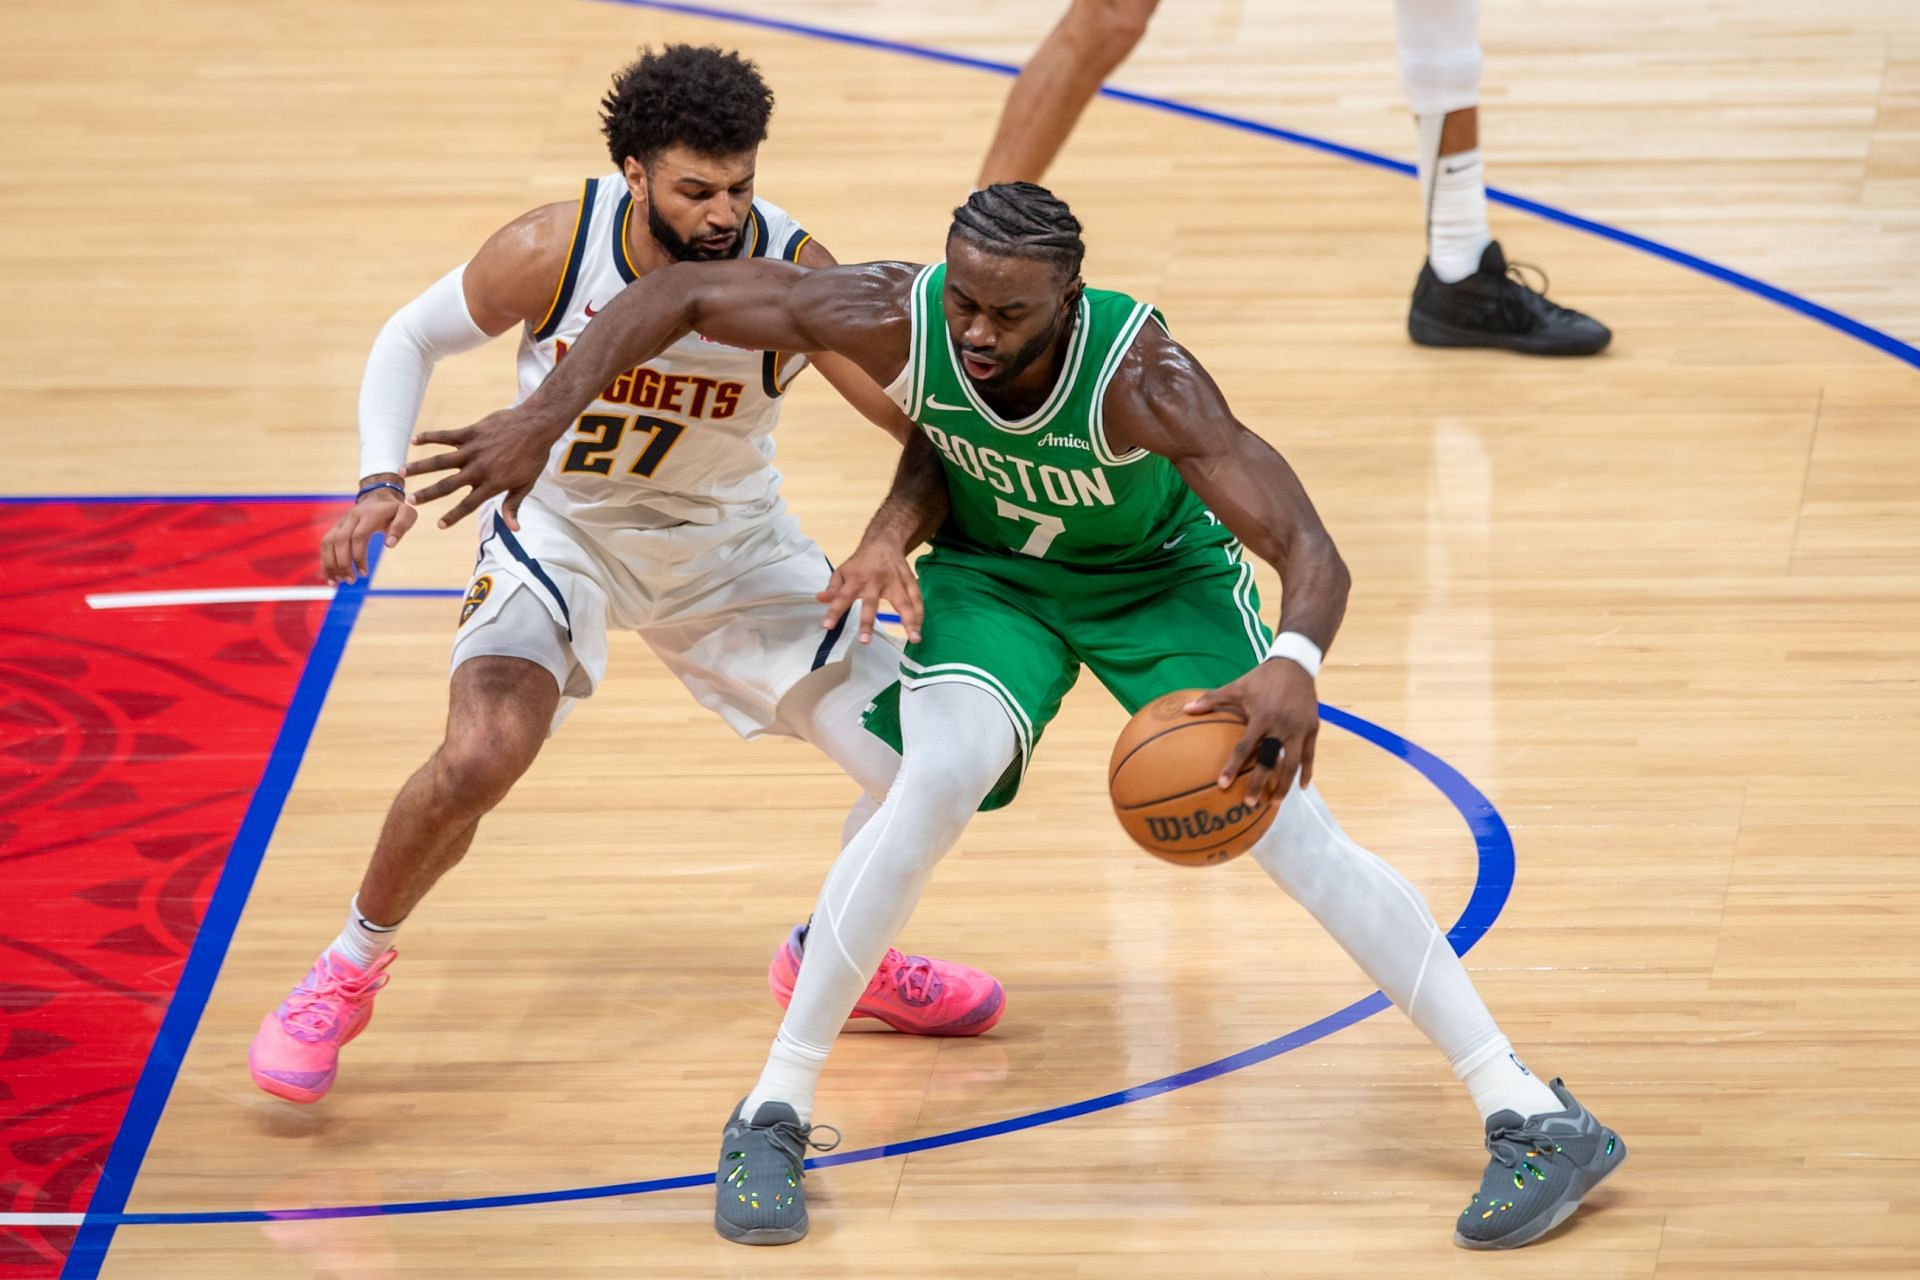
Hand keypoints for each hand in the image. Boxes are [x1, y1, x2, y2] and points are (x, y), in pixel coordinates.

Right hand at [321, 490, 416, 584]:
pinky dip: (325, 560)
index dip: (358, 556)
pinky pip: (325, 544)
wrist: (379, 497)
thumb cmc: (395, 510)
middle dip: (342, 563)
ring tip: (336, 582)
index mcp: (369, 515)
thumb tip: (390, 545)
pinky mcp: (336, 528)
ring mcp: (341, 522)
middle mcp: (351, 517)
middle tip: (351, 581)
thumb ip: (401, 527)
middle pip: (340, 540)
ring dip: (329, 563)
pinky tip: (330, 576)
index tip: (364, 573)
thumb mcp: (407, 513)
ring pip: (328, 542)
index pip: (358, 536)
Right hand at [405, 406, 558, 530]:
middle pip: (448, 485)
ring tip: (401, 472)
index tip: (439, 525)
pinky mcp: (471, 433)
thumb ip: (513, 506)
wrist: (536, 426)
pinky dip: (429, 437)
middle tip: (410, 500)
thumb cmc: (533, 457)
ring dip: (420, 466)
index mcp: (492, 484)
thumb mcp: (526, 485)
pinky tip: (413, 440)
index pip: (469, 504)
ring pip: (440, 460)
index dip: (454, 516)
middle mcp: (479, 468)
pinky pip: (445, 436)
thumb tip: (514, 529)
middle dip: (428, 494)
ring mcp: (473, 450)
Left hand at [816, 537, 922, 643]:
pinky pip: (917, 598)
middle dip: (867, 622)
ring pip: (903, 601)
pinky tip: (919, 629)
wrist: (884, 542)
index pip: (842, 596)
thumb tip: (819, 599)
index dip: (834, 611)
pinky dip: (920, 614)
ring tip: (914, 639)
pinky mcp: (909, 580)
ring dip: (910, 620)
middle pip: (871, 602)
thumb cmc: (861, 562)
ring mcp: (895, 580)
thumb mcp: (842, 571)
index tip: (828, 626)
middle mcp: (875, 580)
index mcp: (856, 578)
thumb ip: (833, 588)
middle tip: (864, 641)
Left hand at [1184, 659, 1319, 805]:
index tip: (1222, 785)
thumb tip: (1184, 709)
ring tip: (1275, 803)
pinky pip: (1310, 755)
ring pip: (1293, 764)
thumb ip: (1211, 699)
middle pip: (1270, 761)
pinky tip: (1302, 787)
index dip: (1232, 766)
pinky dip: (1306, 771)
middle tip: (1249, 803)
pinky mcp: (1312, 729)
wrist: (1294, 665)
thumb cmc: (1261, 678)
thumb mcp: (1237, 686)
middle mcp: (1282, 726)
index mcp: (1262, 717)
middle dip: (1260, 783)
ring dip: (1284, 785)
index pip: (1245, 747)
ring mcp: (1299, 729)